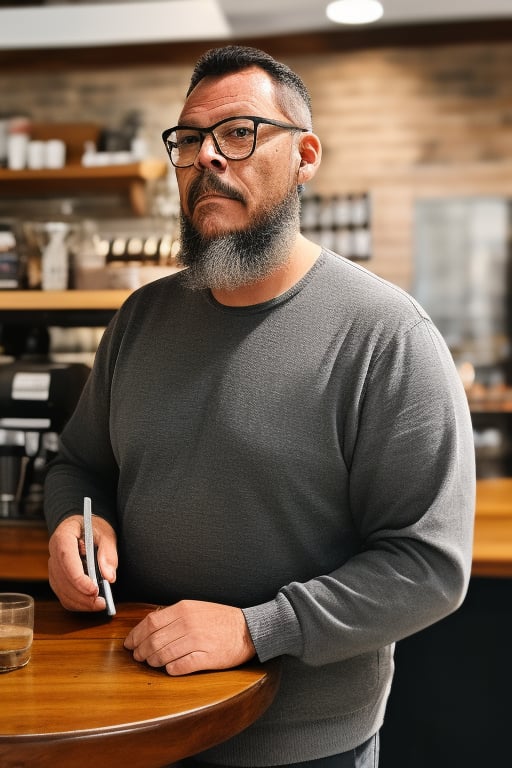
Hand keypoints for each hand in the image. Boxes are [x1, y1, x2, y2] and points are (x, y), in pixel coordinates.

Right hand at [48, 514, 117, 611]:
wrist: (83, 526)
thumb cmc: (93, 528)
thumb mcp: (105, 533)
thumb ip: (108, 552)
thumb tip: (110, 577)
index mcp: (63, 537)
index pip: (66, 559)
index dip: (78, 578)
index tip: (94, 589)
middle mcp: (53, 553)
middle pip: (63, 579)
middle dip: (81, 595)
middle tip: (101, 602)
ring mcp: (53, 567)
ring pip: (61, 590)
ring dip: (80, 602)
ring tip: (99, 604)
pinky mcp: (57, 578)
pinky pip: (62, 595)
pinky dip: (76, 603)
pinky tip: (91, 604)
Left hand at [124, 600, 255, 674]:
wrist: (247, 629)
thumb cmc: (220, 619)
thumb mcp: (196, 608)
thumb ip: (174, 615)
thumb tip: (150, 625)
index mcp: (184, 609)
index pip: (150, 623)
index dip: (135, 635)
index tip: (129, 643)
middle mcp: (188, 623)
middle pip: (153, 640)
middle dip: (141, 651)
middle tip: (138, 657)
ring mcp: (197, 641)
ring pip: (163, 655)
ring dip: (153, 662)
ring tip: (152, 663)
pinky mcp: (206, 658)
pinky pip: (180, 667)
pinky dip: (170, 670)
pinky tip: (169, 669)